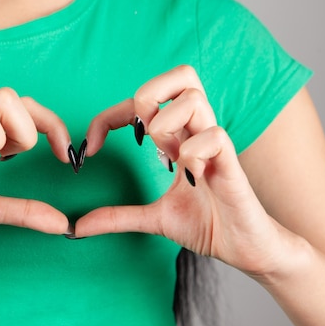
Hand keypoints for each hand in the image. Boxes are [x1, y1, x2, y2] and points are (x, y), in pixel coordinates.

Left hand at [76, 65, 292, 275]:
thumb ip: (117, 217)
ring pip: (193, 98)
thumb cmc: (209, 224)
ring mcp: (216, 145)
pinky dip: (193, 152)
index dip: (110, 116)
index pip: (143, 102)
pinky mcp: (232, 164)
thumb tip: (78, 227)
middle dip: (149, 94)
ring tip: (168, 157)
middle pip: (182, 74)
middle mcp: (197, 133)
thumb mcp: (153, 219)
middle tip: (140, 131)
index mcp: (179, 138)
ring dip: (168, 124)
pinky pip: (214, 136)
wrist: (246, 250)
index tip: (90, 148)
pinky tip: (191, 175)